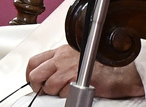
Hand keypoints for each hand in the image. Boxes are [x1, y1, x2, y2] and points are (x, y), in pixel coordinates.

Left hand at [26, 45, 143, 98]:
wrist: (115, 68)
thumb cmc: (98, 62)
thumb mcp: (73, 55)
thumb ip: (59, 61)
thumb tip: (46, 71)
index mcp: (60, 51)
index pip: (34, 61)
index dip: (29, 73)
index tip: (32, 80)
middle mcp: (62, 59)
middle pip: (36, 74)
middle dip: (36, 85)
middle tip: (42, 90)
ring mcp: (69, 69)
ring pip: (49, 85)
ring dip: (52, 92)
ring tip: (61, 91)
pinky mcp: (78, 80)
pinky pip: (64, 92)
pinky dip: (66, 95)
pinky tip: (73, 90)